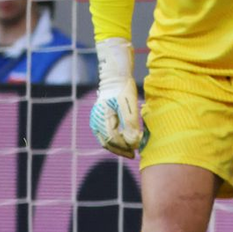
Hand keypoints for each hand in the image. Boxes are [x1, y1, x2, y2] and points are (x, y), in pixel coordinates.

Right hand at [89, 37, 142, 157]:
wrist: (114, 76)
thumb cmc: (124, 89)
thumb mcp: (130, 105)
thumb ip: (131, 124)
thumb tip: (133, 142)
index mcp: (104, 117)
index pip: (113, 139)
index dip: (125, 146)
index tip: (136, 150)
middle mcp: (97, 120)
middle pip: (108, 142)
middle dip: (121, 149)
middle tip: (133, 155)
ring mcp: (96, 119)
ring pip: (105, 139)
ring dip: (117, 146)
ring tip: (129, 151)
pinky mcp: (99, 117)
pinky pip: (105, 134)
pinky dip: (114, 140)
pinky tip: (124, 141)